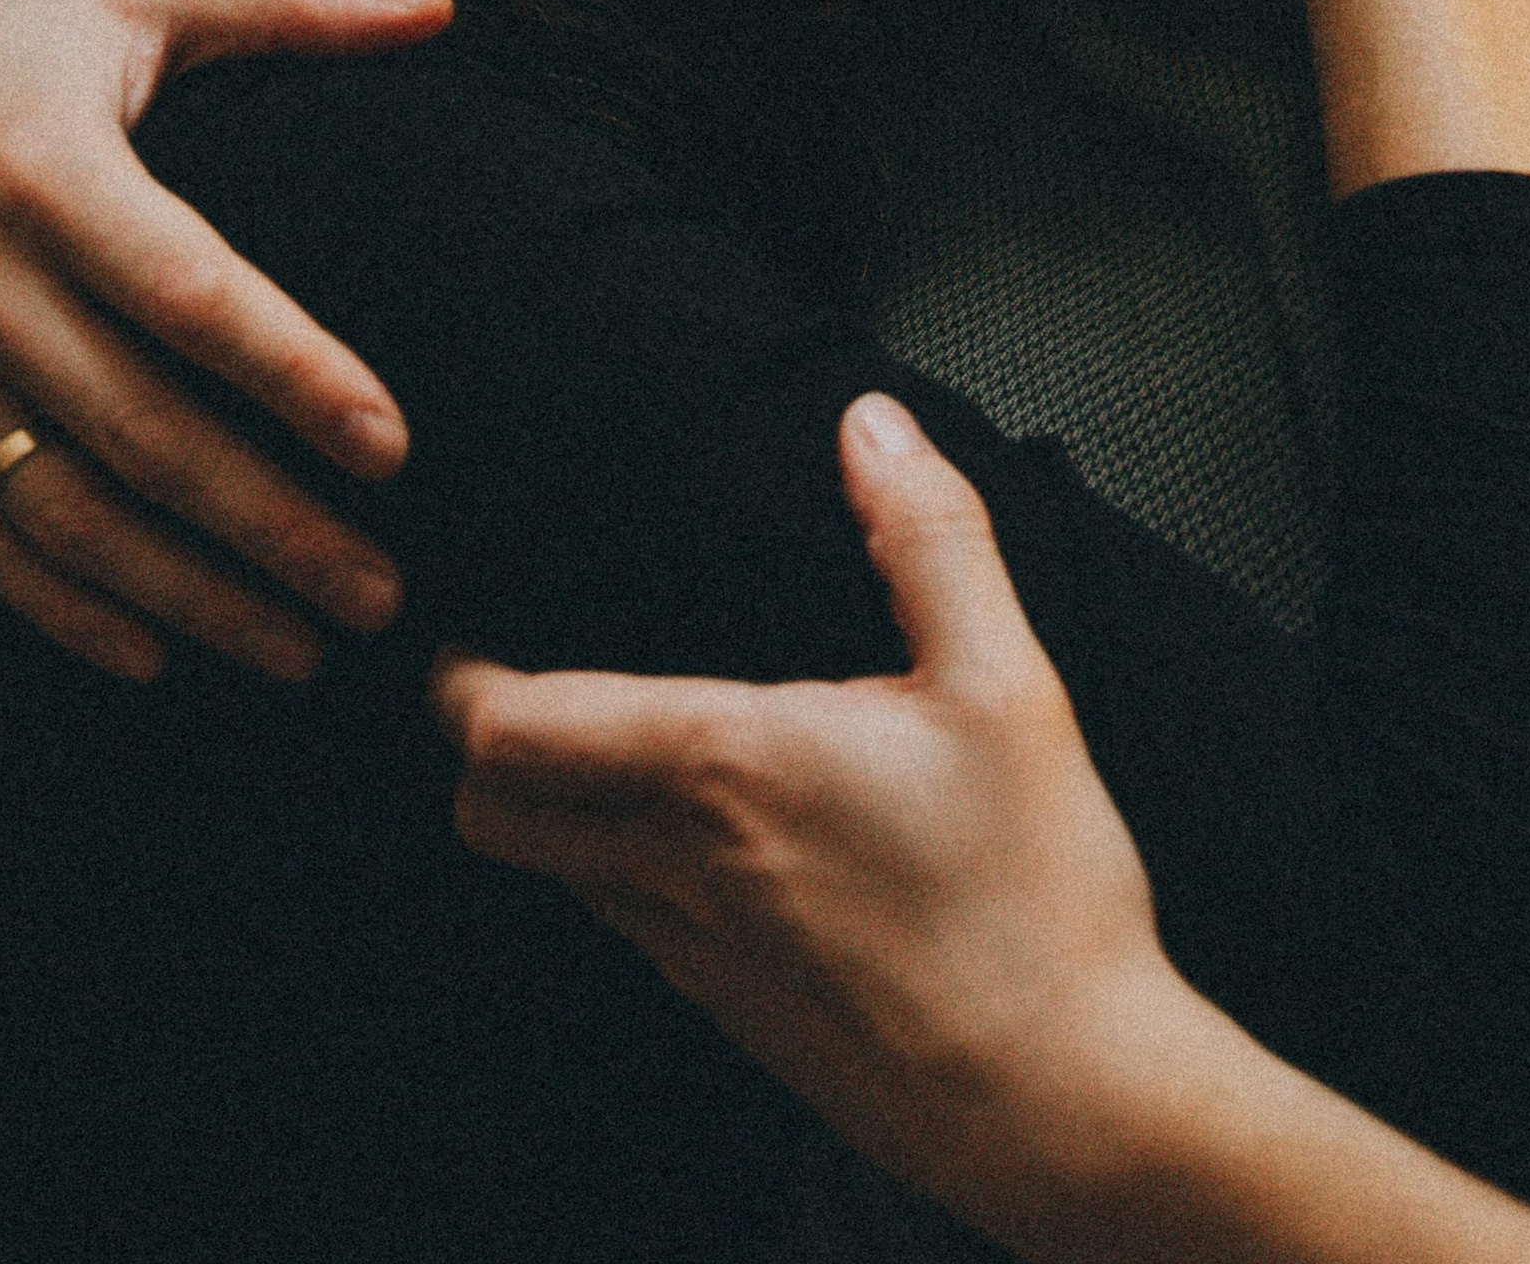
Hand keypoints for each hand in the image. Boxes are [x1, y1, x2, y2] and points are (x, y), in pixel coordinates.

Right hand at [0, 0, 449, 680]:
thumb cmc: (30, 35)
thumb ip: (296, 1)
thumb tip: (442, 7)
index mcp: (45, 167)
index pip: (185, 292)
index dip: (292, 373)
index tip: (395, 447)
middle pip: (139, 431)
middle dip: (268, 525)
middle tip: (384, 592)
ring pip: (61, 511)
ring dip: (185, 596)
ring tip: (306, 647)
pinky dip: (64, 609)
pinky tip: (160, 655)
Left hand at [434, 395, 1179, 1216]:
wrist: (1069, 1105)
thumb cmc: (1038, 899)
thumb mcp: (1006, 683)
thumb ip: (929, 539)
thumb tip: (871, 426)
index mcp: (728, 770)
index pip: (515, 728)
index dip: (460, 682)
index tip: (461, 639)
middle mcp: (683, 871)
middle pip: (494, 814)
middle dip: (478, 750)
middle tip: (507, 689)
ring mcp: (700, 960)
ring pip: (560, 877)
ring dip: (552, 813)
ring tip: (603, 751)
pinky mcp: (740, 1019)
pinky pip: (636, 932)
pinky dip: (627, 877)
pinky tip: (711, 844)